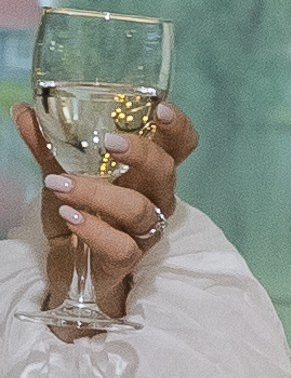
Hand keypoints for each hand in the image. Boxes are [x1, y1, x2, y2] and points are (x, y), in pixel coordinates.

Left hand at [14, 96, 195, 322]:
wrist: (72, 268)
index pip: (179, 147)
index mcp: (146, 173)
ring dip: (99, 193)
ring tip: (60, 184)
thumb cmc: (81, 215)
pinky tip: (70, 216)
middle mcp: (154, 200)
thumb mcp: (62, 175)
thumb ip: (47, 145)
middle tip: (109, 141)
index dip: (177, 127)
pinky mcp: (127, 259)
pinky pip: (121, 246)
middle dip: (142, 153)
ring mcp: (143, 232)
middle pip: (166, 172)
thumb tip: (25, 111)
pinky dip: (94, 230)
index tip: (159, 110)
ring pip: (139, 210)